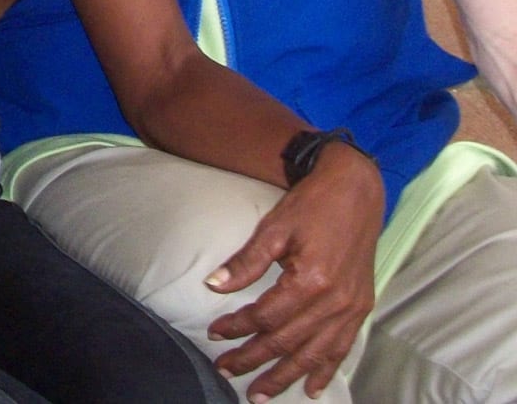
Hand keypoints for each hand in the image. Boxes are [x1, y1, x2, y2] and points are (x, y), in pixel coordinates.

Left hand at [203, 143, 383, 399]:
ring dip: (286, 376)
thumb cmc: (311, 205)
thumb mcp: (274, 228)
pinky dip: (326, 369)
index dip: (237, 327)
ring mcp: (352, 308)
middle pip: (288, 341)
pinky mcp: (362, 307)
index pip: (266, 316)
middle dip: (254, 359)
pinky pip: (343, 347)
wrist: (356, 192)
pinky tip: (311, 388)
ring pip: (314, 353)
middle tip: (226, 371)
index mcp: (311, 280)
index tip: (213, 334)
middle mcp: (335, 301)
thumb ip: (246, 262)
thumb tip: (214, 286)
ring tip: (260, 393)